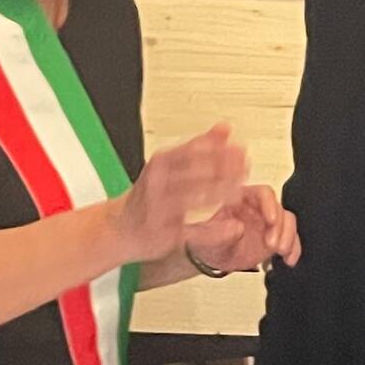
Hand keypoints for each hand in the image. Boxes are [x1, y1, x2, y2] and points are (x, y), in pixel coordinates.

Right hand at [117, 124, 246, 262]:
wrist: (118, 228)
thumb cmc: (148, 195)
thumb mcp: (169, 164)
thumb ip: (199, 147)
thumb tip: (224, 128)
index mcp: (160, 164)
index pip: (194, 151)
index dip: (220, 150)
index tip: (240, 150)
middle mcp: (157, 184)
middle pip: (196, 172)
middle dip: (225, 170)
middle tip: (246, 168)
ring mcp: (159, 210)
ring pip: (195, 199)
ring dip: (221, 195)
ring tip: (241, 193)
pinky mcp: (164, 235)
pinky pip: (194, 232)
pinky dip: (216, 231)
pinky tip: (233, 227)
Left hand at [184, 185, 300, 274]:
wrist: (212, 255)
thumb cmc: (207, 240)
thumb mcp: (206, 238)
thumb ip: (219, 232)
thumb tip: (238, 228)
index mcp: (241, 198)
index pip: (261, 193)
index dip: (269, 204)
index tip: (270, 220)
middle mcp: (257, 207)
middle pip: (278, 208)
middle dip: (279, 227)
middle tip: (273, 245)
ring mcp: (267, 222)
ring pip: (287, 222)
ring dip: (288, 237)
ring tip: (281, 252)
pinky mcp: (275, 237)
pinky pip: (291, 239)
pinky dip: (294, 249)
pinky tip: (289, 259)